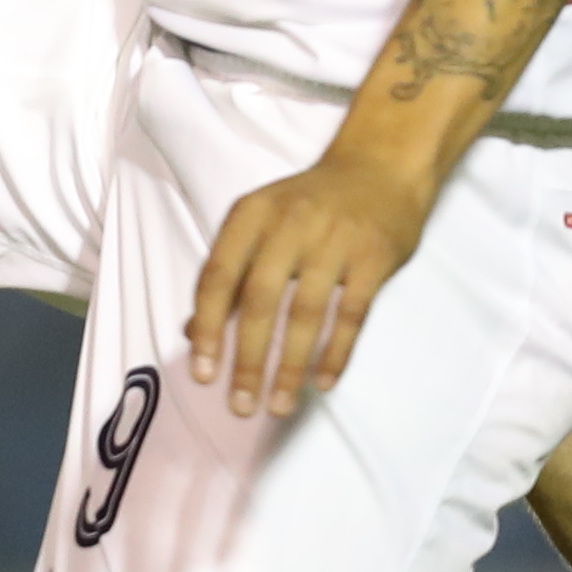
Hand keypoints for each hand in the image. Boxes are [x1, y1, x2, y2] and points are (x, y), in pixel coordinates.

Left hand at [182, 151, 435, 420]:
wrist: (381, 167)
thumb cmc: (310, 204)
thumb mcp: (260, 223)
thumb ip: (228, 273)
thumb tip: (190, 331)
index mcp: (252, 215)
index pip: (218, 276)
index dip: (207, 328)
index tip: (203, 374)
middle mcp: (290, 224)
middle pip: (259, 300)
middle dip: (248, 359)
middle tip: (241, 404)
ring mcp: (335, 240)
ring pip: (306, 313)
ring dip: (291, 366)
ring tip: (280, 404)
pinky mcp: (374, 256)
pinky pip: (352, 314)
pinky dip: (336, 352)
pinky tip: (323, 381)